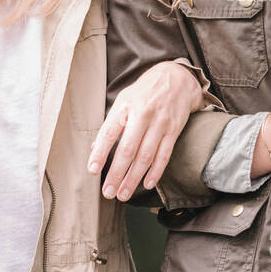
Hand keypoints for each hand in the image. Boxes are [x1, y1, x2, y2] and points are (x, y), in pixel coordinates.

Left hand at [89, 61, 208, 200]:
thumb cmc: (146, 91)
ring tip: (123, 194)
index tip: (92, 170)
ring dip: (134, 178)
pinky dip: (156, 171)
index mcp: (126, 107)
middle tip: (108, 192)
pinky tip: (147, 184)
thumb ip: (111, 123)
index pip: (109, 132)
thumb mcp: (124, 100)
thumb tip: (96, 147)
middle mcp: (143, 115)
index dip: (100, 153)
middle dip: (117, 173)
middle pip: (128, 149)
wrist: (177, 78)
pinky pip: (164, 154)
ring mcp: (160, 123)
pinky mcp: (174, 130)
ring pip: (146, 156)